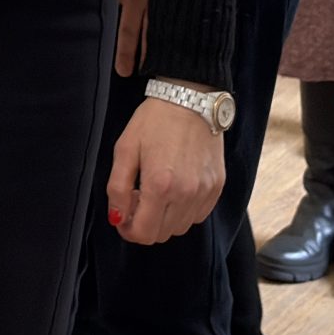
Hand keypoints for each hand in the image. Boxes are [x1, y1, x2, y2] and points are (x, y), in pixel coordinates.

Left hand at [107, 93, 226, 244]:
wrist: (190, 100)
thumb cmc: (154, 121)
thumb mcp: (125, 149)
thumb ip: (117, 188)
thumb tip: (117, 218)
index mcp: (160, 185)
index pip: (144, 233)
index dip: (128, 231)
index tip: (123, 217)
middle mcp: (186, 194)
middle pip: (162, 234)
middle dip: (145, 223)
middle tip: (137, 198)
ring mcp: (205, 192)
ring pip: (181, 228)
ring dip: (164, 219)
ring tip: (156, 192)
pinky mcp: (217, 187)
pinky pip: (198, 215)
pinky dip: (184, 211)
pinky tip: (175, 188)